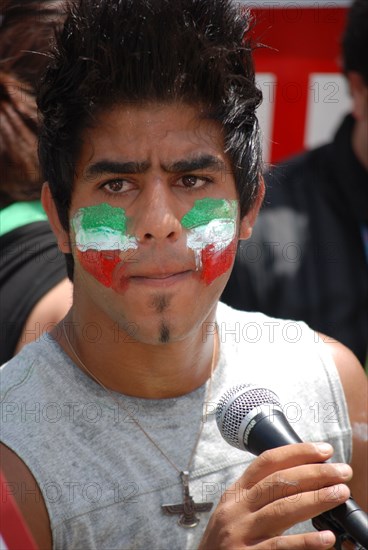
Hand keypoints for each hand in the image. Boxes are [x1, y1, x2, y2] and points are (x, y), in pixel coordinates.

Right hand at [199, 442, 351, 549]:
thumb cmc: (224, 543)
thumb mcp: (235, 512)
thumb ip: (259, 496)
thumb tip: (301, 479)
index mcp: (235, 494)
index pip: (267, 462)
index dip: (297, 452)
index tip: (324, 450)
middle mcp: (236, 510)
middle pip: (279, 482)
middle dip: (314, 473)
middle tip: (342, 471)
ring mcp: (241, 534)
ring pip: (282, 509)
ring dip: (316, 499)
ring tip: (340, 493)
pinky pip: (280, 547)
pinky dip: (305, 542)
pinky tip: (326, 538)